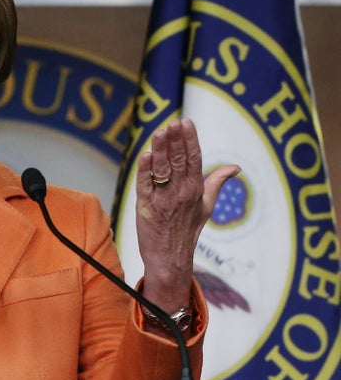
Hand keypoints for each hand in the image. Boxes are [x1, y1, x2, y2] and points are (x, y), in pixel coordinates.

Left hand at [135, 118, 239, 310]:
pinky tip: (145, 156)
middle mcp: (181, 193)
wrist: (170, 257)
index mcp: (195, 190)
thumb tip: (236, 167)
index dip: (190, 140)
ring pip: (162, 170)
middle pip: (179, 161)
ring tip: (159, 132)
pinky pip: (145, 185)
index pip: (194, 160)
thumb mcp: (206, 205)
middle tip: (173, 122)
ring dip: (160, 150)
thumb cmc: (187, 230)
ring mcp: (163, 200)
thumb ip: (217, 182)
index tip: (186, 122)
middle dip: (175, 140)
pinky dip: (145, 171)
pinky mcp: (146, 207)